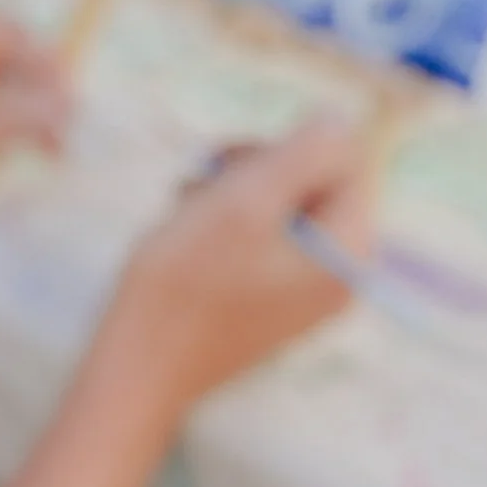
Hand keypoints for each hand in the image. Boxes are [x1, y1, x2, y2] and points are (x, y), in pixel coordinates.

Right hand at [98, 121, 372, 417]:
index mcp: (349, 251)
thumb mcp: (246, 201)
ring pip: (283, 202)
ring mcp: (309, 289)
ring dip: (232, 192)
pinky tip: (189, 233)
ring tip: (188, 209)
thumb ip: (304, 153)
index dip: (285, 148)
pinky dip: (226, 223)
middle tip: (203, 184)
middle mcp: (341, 273)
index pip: (345, 158)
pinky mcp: (275, 298)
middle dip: (256, 171)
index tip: (231, 167)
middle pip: (316, 179)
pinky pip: (265, 236)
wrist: (138, 368)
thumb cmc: (186, 284)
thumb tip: (342, 117)